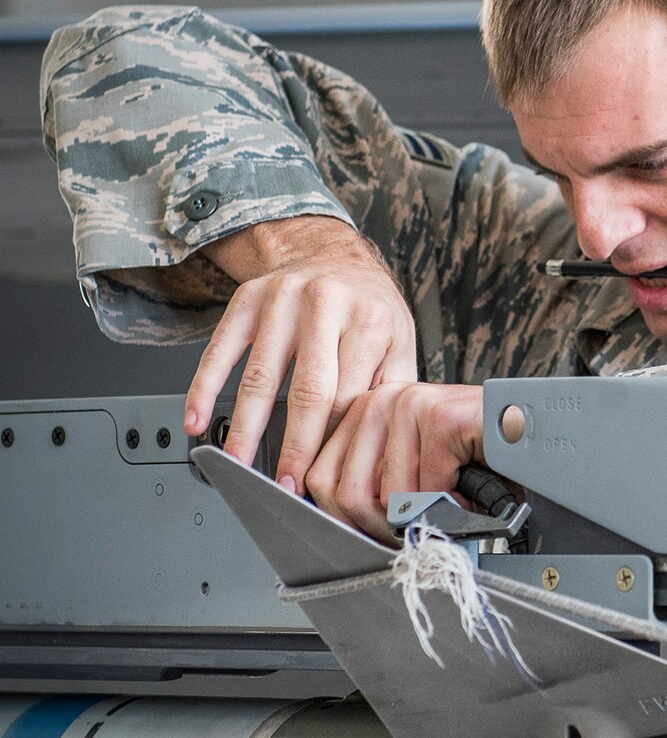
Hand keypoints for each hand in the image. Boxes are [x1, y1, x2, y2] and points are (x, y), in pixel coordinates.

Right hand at [189, 216, 417, 491]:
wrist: (331, 254)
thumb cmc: (368, 307)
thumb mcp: (399, 340)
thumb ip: (392, 388)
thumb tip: (383, 446)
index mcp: (371, 320)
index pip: (350, 396)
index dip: (335, 443)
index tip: (325, 478)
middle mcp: (326, 305)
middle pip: (308, 389)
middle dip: (294, 444)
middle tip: (284, 483)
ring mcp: (282, 299)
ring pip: (259, 375)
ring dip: (244, 426)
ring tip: (237, 463)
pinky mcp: (246, 299)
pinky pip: (219, 349)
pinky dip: (203, 388)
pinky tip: (196, 420)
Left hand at [304, 382, 483, 539]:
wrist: (533, 433)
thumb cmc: (476, 453)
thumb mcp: (410, 467)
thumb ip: (370, 483)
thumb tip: (336, 521)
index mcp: (363, 412)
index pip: (318, 479)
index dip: (347, 521)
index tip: (378, 532)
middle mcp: (379, 400)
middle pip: (346, 494)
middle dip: (385, 528)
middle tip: (417, 531)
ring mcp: (409, 404)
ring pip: (389, 498)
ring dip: (427, 515)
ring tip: (452, 502)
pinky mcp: (440, 417)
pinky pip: (427, 489)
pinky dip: (454, 504)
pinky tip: (470, 490)